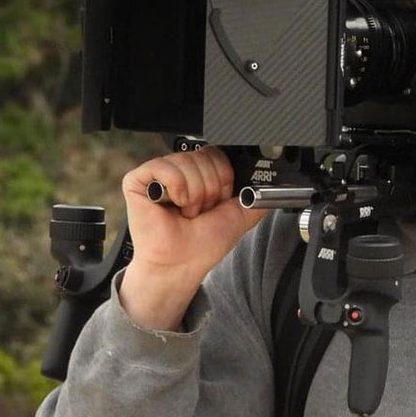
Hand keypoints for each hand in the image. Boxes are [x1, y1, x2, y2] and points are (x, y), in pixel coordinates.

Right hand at [117, 147, 268, 328]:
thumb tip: (277, 184)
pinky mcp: (138, 181)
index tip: (219, 201)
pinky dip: (176, 189)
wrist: (182, 263)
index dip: (224, 179)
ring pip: (188, 163)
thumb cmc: (203, 243)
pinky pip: (164, 168)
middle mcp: (179, 170)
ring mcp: (157, 174)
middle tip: (200, 210)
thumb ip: (257, 196)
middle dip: (210, 190)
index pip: (217, 153)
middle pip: (205, 156)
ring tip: (186, 212)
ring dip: (194, 195)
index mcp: (199, 174)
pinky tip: (172, 205)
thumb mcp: (240, 214)